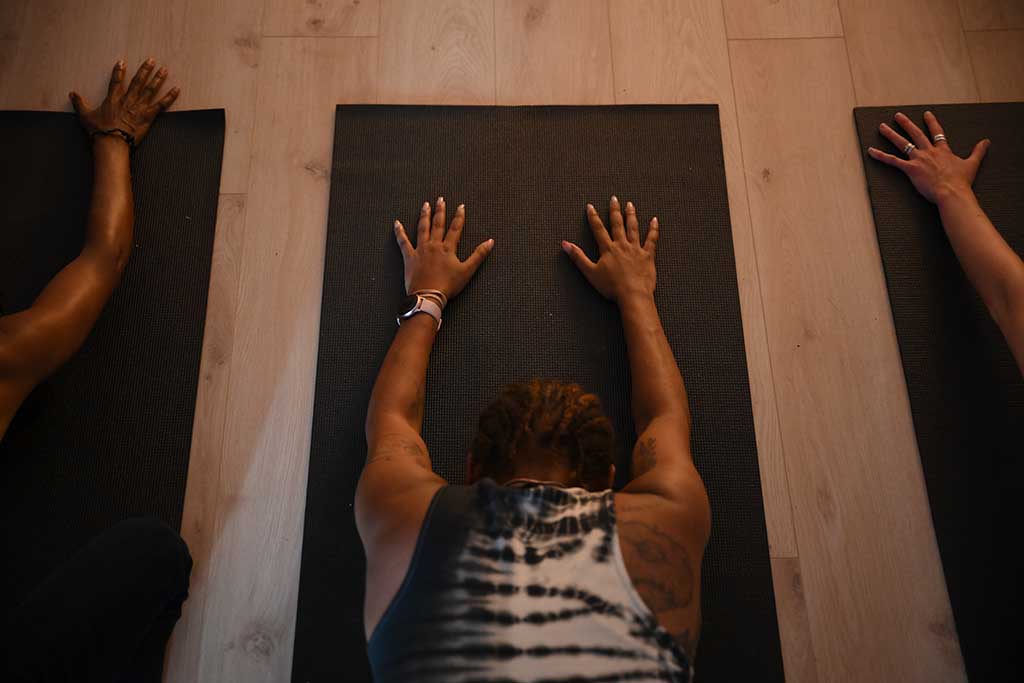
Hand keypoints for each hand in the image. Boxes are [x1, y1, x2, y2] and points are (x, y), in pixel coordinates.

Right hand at [69, 57, 179, 145]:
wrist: (112, 142)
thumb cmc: (99, 131)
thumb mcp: (85, 116)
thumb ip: (79, 103)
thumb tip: (71, 94)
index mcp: (113, 99)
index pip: (116, 81)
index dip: (118, 71)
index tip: (122, 62)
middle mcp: (127, 100)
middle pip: (138, 81)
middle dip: (145, 70)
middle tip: (151, 60)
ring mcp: (139, 107)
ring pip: (150, 89)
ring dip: (158, 79)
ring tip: (164, 69)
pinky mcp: (149, 116)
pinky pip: (161, 105)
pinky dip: (170, 97)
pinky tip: (177, 89)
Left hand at [394, 198, 493, 298]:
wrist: (428, 295)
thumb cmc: (448, 285)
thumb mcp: (467, 271)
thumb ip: (479, 255)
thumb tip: (490, 241)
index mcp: (448, 248)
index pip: (455, 228)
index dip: (459, 216)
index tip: (461, 206)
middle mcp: (434, 245)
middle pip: (438, 224)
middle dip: (440, 211)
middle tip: (440, 199)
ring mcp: (420, 250)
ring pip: (422, 228)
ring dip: (424, 216)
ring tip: (425, 205)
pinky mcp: (409, 257)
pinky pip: (403, 242)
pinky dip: (399, 232)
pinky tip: (396, 223)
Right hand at [562, 196, 657, 302]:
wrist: (633, 294)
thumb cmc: (611, 287)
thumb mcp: (590, 273)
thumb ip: (578, 257)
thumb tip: (565, 244)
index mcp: (608, 249)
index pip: (598, 229)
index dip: (593, 217)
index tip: (590, 206)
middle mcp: (622, 245)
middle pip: (617, 224)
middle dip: (614, 210)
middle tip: (614, 198)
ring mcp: (636, 249)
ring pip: (633, 228)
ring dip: (631, 215)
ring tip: (630, 204)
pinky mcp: (648, 255)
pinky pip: (652, 240)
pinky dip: (653, 229)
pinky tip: (654, 220)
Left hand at [868, 111, 989, 203]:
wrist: (952, 192)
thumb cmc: (961, 181)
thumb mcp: (972, 164)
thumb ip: (978, 151)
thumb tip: (987, 141)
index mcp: (942, 150)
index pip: (936, 132)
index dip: (931, 122)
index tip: (926, 114)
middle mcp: (929, 151)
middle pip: (915, 133)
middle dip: (906, 123)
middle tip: (897, 115)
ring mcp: (919, 159)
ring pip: (902, 143)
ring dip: (890, 134)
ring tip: (881, 127)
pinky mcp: (910, 169)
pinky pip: (892, 161)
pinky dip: (881, 156)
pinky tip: (870, 151)